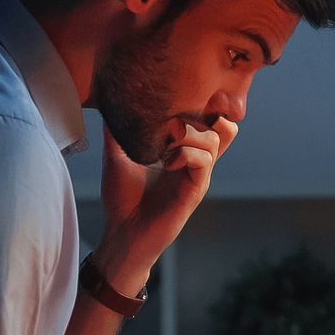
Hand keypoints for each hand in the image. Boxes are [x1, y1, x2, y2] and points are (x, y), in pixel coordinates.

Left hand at [90, 118, 237, 291]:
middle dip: (202, 114)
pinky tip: (165, 162)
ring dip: (189, 133)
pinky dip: (185, 153)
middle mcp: (196, 161)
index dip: (203, 106)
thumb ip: (117, 131)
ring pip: (215, 138)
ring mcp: (198, 176)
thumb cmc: (122, 200)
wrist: (122, 234)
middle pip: (224, 126)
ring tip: (165, 144)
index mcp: (183, 151)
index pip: (210, 121)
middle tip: (173, 120)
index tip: (178, 101)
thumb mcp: (116, 156)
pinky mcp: (195, 191)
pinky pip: (204, 160)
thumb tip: (110, 103)